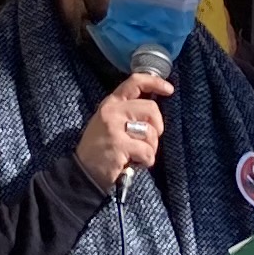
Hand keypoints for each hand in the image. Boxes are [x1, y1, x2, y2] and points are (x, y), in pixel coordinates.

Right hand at [79, 69, 169, 191]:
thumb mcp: (109, 122)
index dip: (155, 83)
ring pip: (151, 132)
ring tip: (137, 154)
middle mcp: (112, 111)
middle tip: (148, 140)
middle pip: (151, 108)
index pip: (135, 82)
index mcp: (111, 103)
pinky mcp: (119, 145)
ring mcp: (114, 127)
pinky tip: (136, 163)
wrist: (84, 172)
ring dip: (151, 147)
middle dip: (158, 127)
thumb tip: (154, 110)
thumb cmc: (101, 148)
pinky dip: (147, 160)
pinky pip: (147, 151)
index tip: (169, 89)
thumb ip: (128, 112)